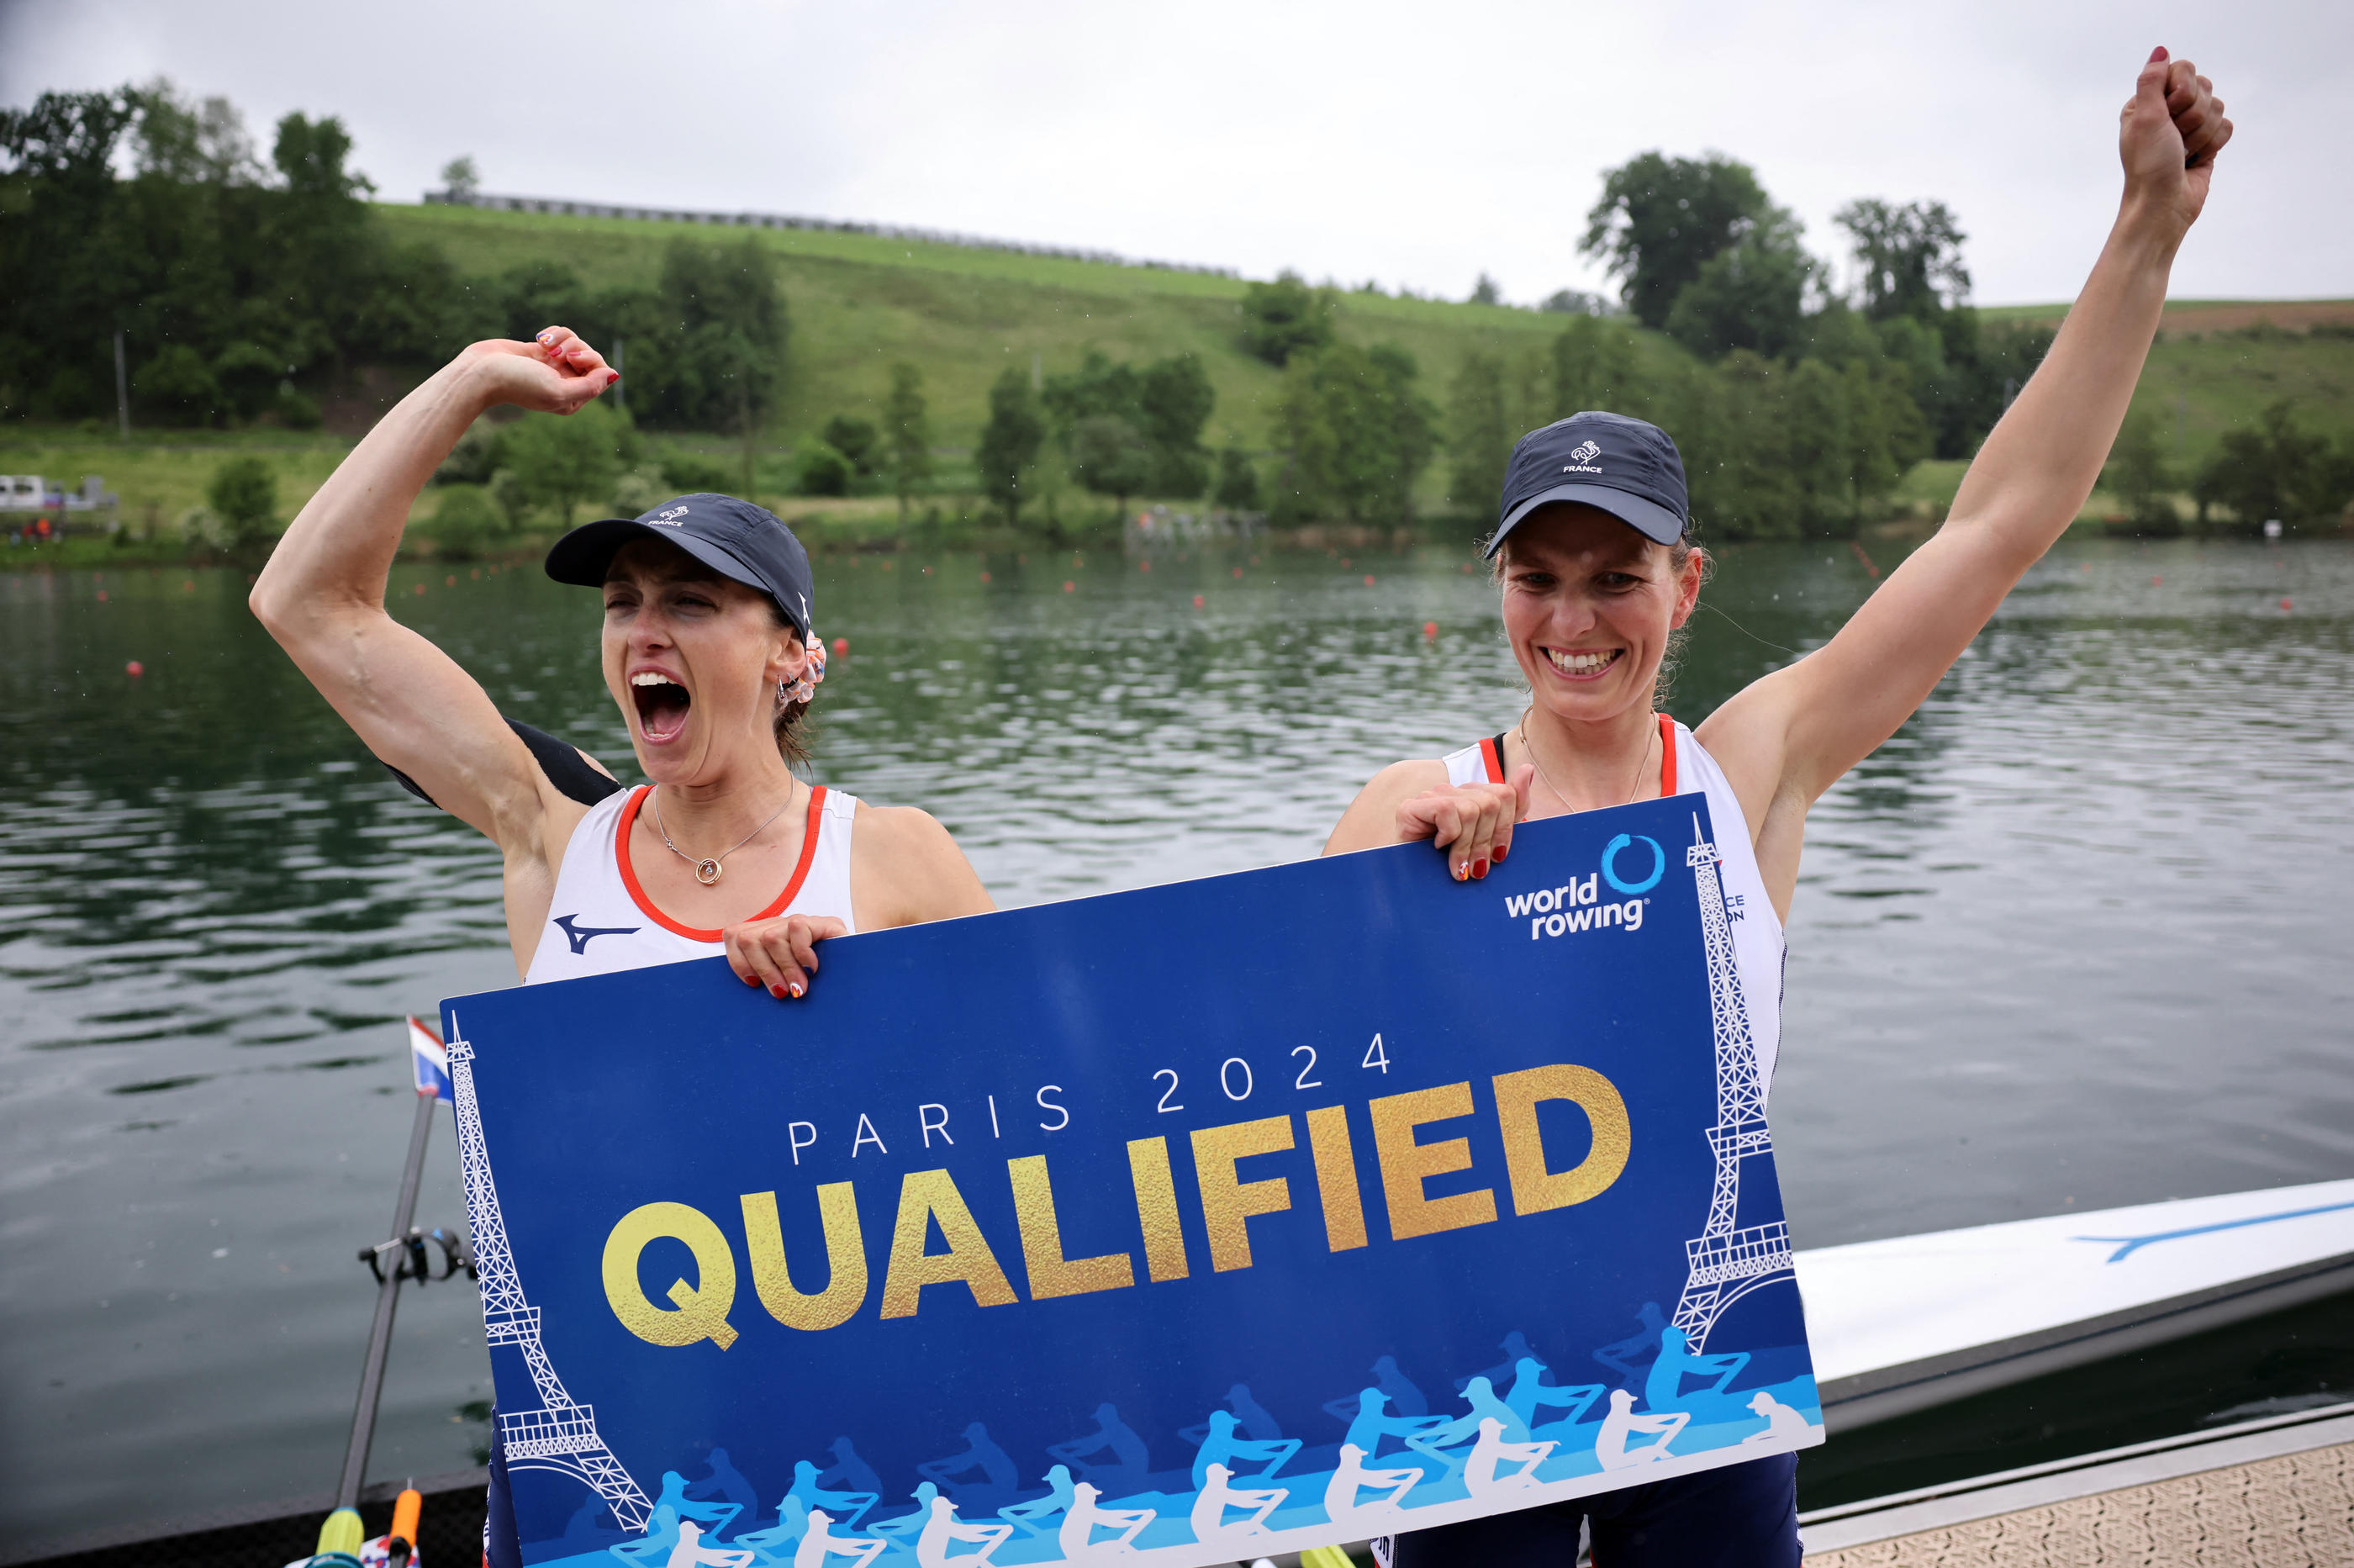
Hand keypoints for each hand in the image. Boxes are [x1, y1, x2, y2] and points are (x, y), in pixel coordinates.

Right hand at [458, 326, 618, 415]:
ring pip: (575, 341)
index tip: (573, 358)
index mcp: (573, 399)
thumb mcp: (558, 392)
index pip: (601, 374)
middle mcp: (565, 383)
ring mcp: (553, 366)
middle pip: (590, 355)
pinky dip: (553, 333)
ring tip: (544, 346)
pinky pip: (561, 335)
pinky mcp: (541, 350)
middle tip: (556, 353)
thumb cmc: (518, 384)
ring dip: (562, 339)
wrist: (481, 372)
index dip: (591, 360)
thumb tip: (613, 375)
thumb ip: (589, 387)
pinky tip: (539, 340)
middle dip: (576, 347)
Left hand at [723, 913, 847, 999]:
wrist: (860, 981)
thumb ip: (765, 979)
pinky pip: (797, 929)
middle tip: (781, 992)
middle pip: (747, 938)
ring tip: (799, 987)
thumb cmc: (818, 989)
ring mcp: (801, 923)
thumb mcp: (784, 984)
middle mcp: (780, 925)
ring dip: (784, 968)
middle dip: (763, 970)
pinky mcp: (825, 923)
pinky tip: (813, 969)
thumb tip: (741, 993)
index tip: (753, 985)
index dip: (738, 961)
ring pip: (769, 937)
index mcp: (765, 935)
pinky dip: (802, 954)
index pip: (733, 935)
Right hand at [1394, 765, 1533, 881]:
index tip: (1498, 856)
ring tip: (1458, 867)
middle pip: (1492, 802)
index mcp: (1473, 796)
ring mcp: (1431, 796)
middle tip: (1477, 868)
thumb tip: (1527, 769)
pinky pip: (1447, 810)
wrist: (1412, 886)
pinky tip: (1437, 848)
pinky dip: (1448, 835)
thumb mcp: (1490, 840)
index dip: (1506, 828)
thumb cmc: (1452, 866)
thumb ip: (1512, 807)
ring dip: (1467, 845)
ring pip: (1472, 809)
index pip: (1506, 794)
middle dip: (1487, 841)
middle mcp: (1453, 791)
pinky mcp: (1410, 807)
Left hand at [2120, 48, 2231, 239]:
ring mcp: (2189, 126)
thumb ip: (2152, 81)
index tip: (2166, 115)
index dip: (2181, 91)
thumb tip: (2161, 51)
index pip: (2184, 69)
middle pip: (2204, 87)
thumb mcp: (2144, 118)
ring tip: (2182, 153)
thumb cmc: (2149, 165)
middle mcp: (2168, 111)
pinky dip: (2213, 145)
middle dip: (2191, 116)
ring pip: (2217, 107)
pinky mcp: (2207, 142)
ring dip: (2201, 134)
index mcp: (2148, 101)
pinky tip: (2195, 160)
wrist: (2163, 206)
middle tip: (2174, 139)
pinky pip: (2226, 126)